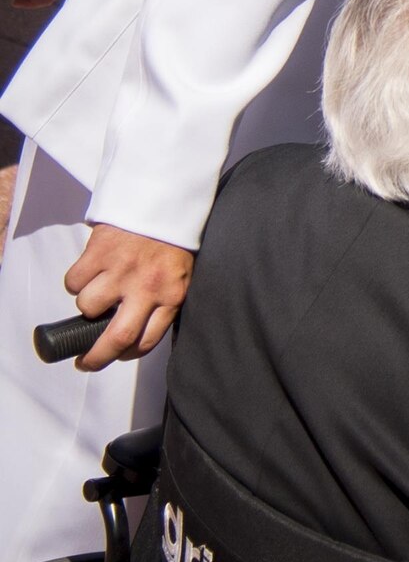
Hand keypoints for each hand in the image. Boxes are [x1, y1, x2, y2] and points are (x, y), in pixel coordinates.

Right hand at [62, 224, 193, 370]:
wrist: (163, 199)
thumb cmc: (173, 239)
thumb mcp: (182, 273)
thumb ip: (165, 300)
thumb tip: (141, 331)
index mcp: (172, 294)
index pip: (147, 340)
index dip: (128, 354)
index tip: (117, 355)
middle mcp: (147, 287)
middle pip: (116, 338)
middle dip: (96, 357)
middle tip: (85, 361)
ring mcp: (121, 271)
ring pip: (88, 307)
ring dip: (87, 305)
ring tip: (97, 290)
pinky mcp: (99, 253)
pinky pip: (73, 281)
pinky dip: (76, 281)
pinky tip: (90, 271)